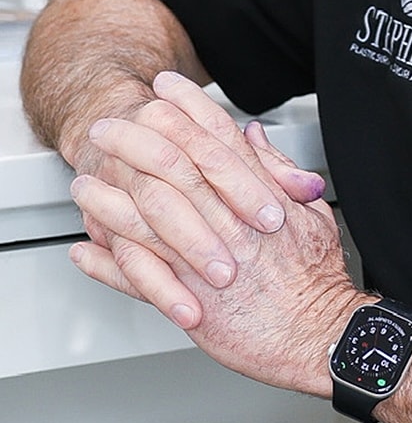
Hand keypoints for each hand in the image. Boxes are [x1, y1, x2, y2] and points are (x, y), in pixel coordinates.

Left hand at [68, 74, 360, 394]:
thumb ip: (278, 172)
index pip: (217, 139)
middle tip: (106, 125)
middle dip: (134, 141)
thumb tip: (253, 137)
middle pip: (172, 167)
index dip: (189, 108)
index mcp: (260, 198)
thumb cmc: (317, 282)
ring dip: (108, 199)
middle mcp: (228, 224)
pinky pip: (136, 277)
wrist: (318, 335)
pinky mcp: (190, 300)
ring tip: (83, 183)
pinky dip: (106, 262)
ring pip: (143, 219)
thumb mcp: (311, 214)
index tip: (164, 88)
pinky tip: (86, 248)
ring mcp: (204, 261)